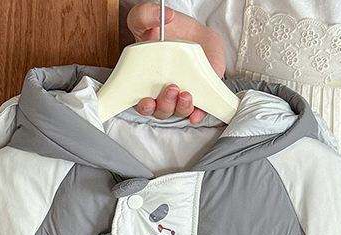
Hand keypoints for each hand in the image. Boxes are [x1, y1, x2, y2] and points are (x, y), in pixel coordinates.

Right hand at [127, 2, 225, 123]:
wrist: (196, 33)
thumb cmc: (169, 31)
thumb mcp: (149, 18)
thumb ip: (145, 15)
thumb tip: (164, 16)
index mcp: (146, 82)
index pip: (140, 103)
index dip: (143, 107)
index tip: (146, 101)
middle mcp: (162, 94)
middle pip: (160, 111)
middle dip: (164, 105)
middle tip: (171, 89)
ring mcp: (181, 96)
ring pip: (179, 112)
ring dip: (181, 108)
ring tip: (185, 94)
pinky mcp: (200, 95)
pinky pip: (198, 111)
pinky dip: (198, 115)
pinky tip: (196, 114)